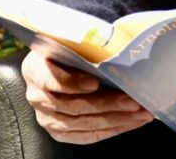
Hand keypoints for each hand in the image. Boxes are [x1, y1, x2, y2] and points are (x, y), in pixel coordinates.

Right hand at [21, 49, 153, 143]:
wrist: (59, 63)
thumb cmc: (69, 49)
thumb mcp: (70, 41)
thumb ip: (84, 44)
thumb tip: (114, 40)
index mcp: (35, 68)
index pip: (50, 79)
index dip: (72, 83)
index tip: (95, 82)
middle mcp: (37, 96)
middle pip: (73, 105)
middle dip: (106, 104)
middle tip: (132, 101)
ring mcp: (47, 117)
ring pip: (83, 123)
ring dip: (115, 119)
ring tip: (139, 113)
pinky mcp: (59, 132)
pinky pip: (87, 135)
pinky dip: (112, 129)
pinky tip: (131, 122)